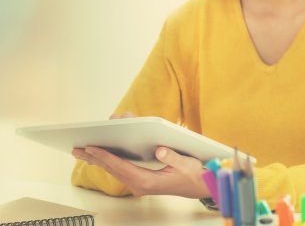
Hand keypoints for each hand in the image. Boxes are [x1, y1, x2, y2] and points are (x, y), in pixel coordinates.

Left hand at [72, 112, 210, 197]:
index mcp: (147, 181)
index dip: (104, 156)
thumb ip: (172, 158)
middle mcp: (140, 185)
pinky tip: (102, 158)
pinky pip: (120, 171)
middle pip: (112, 169)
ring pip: (114, 171)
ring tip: (83, 153)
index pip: (120, 166)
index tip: (90, 147)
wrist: (199, 186)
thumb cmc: (192, 175)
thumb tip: (159, 149)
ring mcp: (139, 185)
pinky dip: (108, 163)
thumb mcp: (185, 164)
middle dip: (94, 158)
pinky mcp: (141, 182)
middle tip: (76, 149)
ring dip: (98, 161)